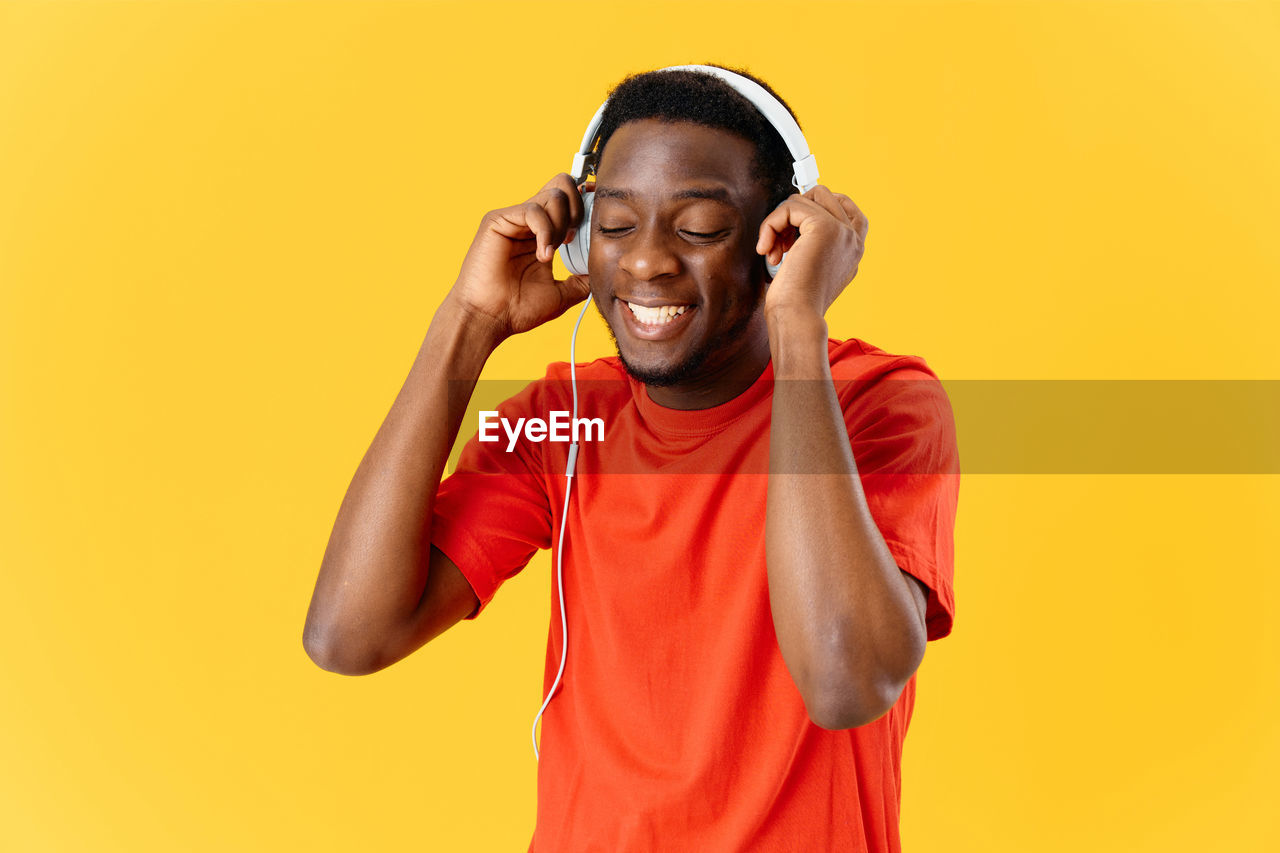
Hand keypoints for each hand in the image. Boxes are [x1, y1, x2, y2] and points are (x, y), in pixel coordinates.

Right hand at [448, 173, 590, 342]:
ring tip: (551, 253)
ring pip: (554, 195)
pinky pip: (533, 210)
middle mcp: (529, 221)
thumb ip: (580, 280)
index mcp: (543, 233)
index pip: (569, 201)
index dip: (585, 208)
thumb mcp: (561, 294)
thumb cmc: (517, 309)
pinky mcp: (498, 219)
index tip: (592, 230)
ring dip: (561, 225)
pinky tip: (542, 256)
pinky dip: (546, 232)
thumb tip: (601, 272)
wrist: (490, 319)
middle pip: (564, 185)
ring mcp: (514, 218)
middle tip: (571, 239)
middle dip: (578, 208)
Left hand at [755, 186, 868, 318]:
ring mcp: (842, 230)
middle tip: (780, 242)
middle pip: (822, 195)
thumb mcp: (811, 267)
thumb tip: (796, 220)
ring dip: (778, 221)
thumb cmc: (796, 302)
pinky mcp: (824, 226)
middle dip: (793, 213)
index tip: (792, 228)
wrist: (797, 318)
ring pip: (803, 199)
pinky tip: (767, 250)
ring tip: (773, 250)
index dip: (816, 207)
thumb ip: (814, 242)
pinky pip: (790, 207)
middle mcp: (853, 238)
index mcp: (854, 249)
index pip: (845, 207)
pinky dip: (771, 225)